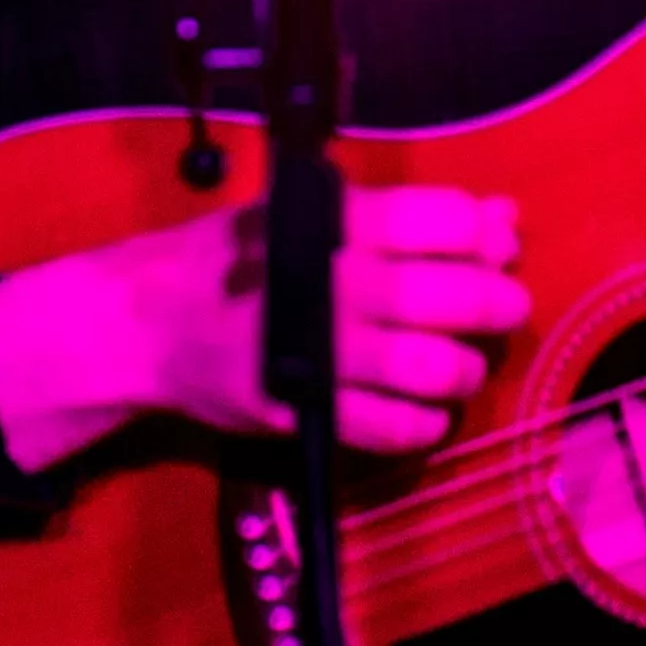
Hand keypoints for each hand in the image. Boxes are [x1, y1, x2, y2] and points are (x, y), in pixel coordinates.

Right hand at [0, 181, 534, 472]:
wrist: (142, 324)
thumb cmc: (233, 259)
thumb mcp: (308, 215)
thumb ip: (406, 219)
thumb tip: (503, 217)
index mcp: (333, 223)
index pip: (445, 222)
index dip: (487, 238)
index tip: (498, 249)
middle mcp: (331, 284)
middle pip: (452, 299)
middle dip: (496, 305)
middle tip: (503, 309)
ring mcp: (318, 352)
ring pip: (433, 370)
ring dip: (466, 370)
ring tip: (461, 365)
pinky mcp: (303, 412)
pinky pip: (393, 429)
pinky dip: (426, 424)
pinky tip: (425, 411)